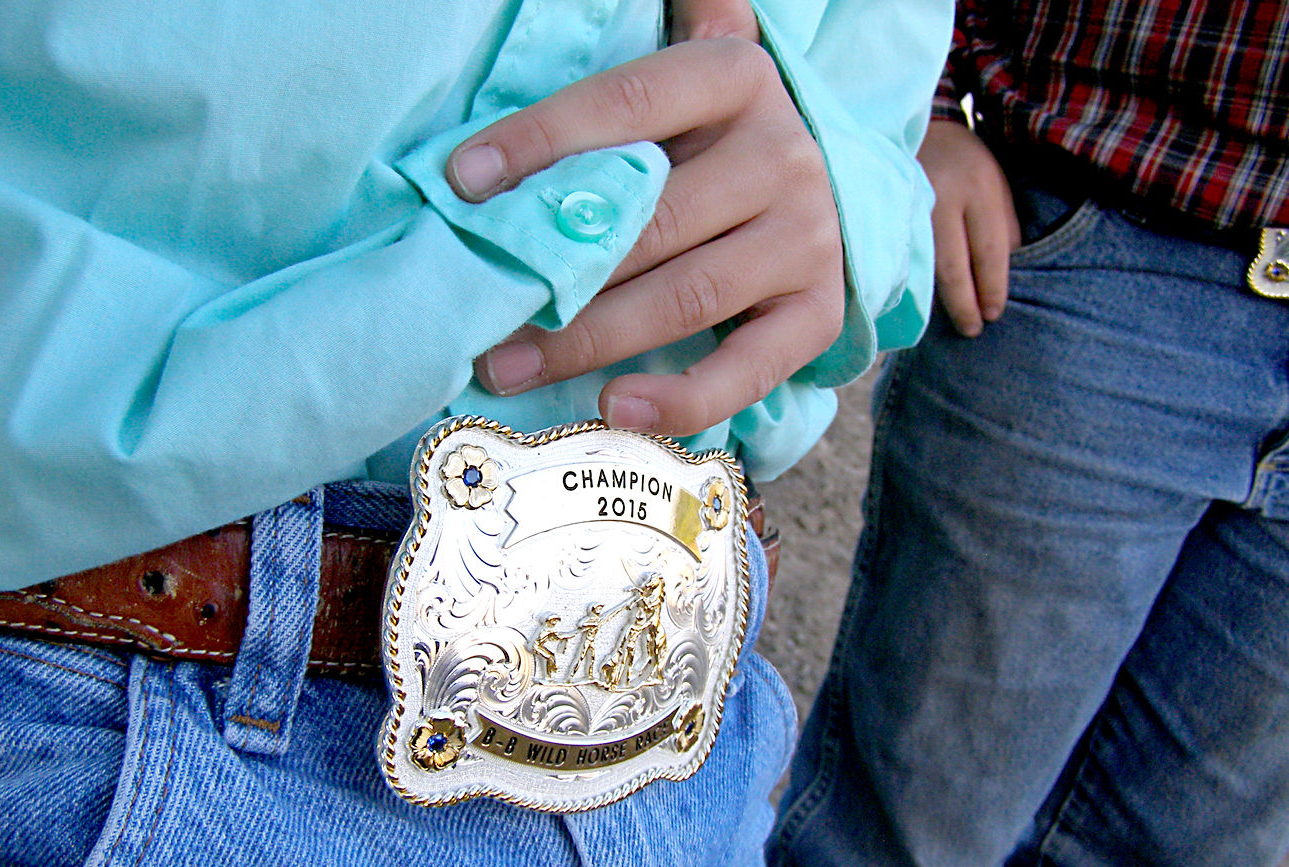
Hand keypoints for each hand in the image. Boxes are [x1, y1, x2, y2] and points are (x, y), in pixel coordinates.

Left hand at [444, 6, 843, 436]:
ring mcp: (808, 240)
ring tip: (510, 368)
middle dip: (554, 274)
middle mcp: (784, 155)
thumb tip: (585, 24)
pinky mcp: (819, 314)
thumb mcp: (690, 82)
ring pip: (686, 297)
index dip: (544, 138)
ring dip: (589, 342)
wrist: (823, 191)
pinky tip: (614, 407)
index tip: (464, 182)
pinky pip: (748, 369)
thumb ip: (645, 58)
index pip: (630, 100)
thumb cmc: (716, 141)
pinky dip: (682, 399)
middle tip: (477, 317)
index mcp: (738, 79)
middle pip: (653, 219)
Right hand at [918, 119, 1020, 336]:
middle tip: (973, 329)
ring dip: (938, 299)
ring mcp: (908, 207)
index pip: (990, 249)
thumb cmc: (963, 161)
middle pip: (953, 265)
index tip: (994, 314)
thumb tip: (1002, 273)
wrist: (918, 127)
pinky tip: (922, 301)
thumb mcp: (996, 183)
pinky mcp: (887, 214)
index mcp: (978, 186)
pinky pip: (903, 256)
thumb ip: (1004, 224)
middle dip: (963, 303)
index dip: (992, 287)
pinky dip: (916, 281)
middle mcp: (941, 198)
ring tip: (949, 320)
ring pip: (924, 265)